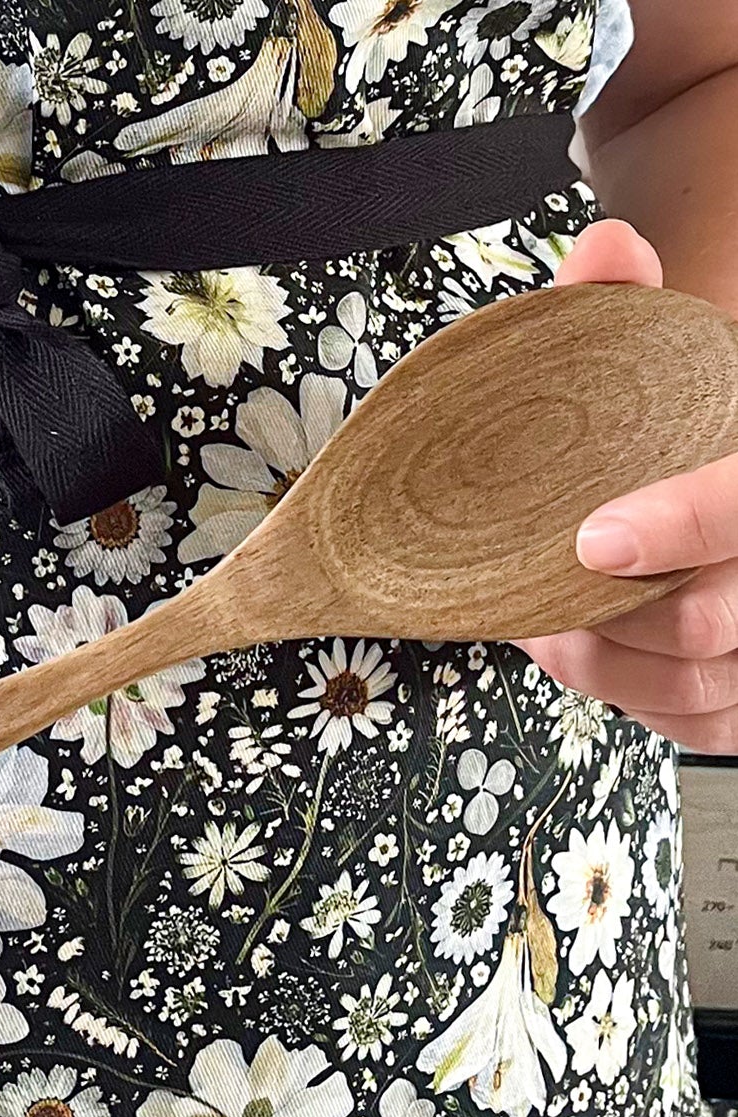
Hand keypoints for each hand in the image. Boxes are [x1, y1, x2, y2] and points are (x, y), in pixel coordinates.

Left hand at [516, 218, 737, 751]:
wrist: (726, 475)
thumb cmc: (701, 430)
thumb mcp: (680, 365)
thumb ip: (635, 309)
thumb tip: (603, 248)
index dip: (684, 524)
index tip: (593, 537)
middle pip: (705, 623)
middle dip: (602, 616)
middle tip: (537, 590)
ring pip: (691, 687)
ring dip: (597, 661)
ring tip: (546, 618)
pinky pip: (696, 728)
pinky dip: (624, 696)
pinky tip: (584, 650)